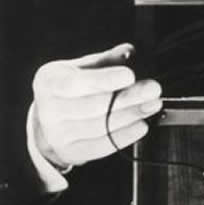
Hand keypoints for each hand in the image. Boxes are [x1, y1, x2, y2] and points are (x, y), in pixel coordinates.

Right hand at [31, 43, 161, 169]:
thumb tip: (129, 52)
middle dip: (129, 97)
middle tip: (153, 90)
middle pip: (94, 106)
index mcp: (49, 82)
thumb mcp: (82, 67)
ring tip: (152, 105)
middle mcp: (48, 110)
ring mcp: (57, 135)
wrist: (50, 118)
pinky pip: (102, 146)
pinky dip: (125, 136)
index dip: (104, 80)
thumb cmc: (70, 88)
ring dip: (132, 115)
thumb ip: (107, 59)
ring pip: (101, 126)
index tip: (130, 75)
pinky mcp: (70, 152)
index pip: (76, 83)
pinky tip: (141, 125)